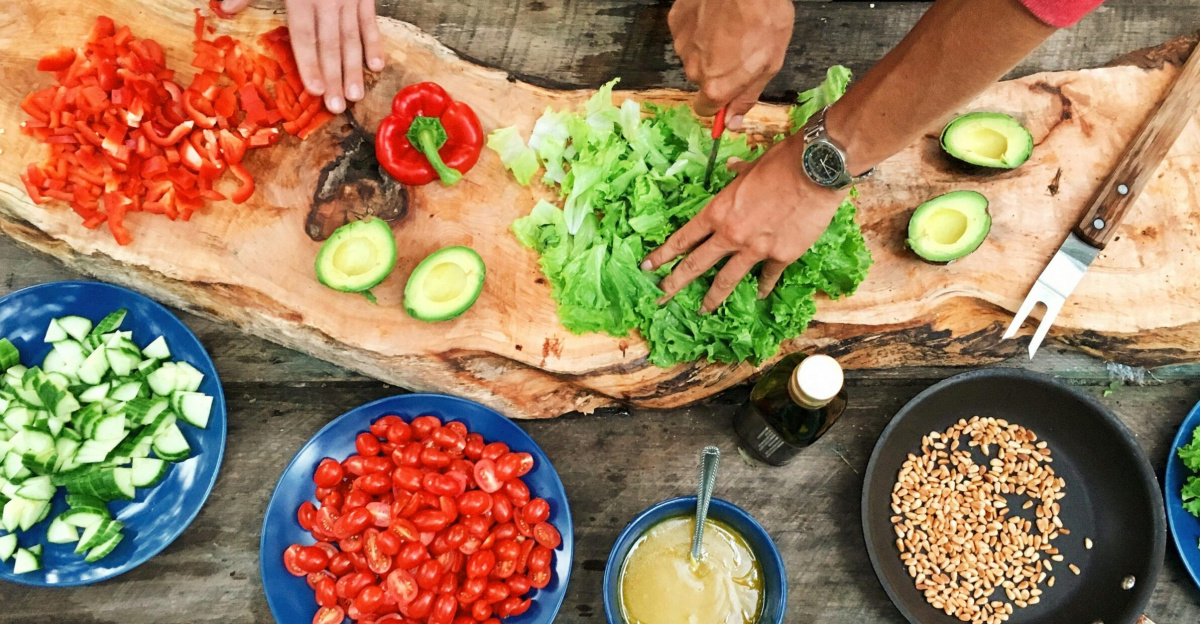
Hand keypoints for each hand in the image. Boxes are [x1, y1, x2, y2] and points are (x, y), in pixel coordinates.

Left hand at [220, 0, 383, 113]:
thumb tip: (223, 9)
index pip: (305, 35)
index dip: (309, 63)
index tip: (313, 90)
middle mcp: (327, 0)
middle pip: (330, 44)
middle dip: (334, 77)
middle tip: (337, 106)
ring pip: (352, 38)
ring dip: (355, 69)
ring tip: (355, 95)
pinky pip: (370, 22)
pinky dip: (374, 43)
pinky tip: (376, 65)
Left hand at [641, 137, 845, 313]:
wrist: (816, 170)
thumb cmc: (781, 162)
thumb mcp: (751, 166)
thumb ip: (737, 175)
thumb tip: (731, 169)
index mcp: (718, 212)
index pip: (683, 239)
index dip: (663, 255)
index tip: (648, 267)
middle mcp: (731, 235)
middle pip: (696, 264)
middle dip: (675, 282)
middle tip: (661, 296)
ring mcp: (755, 249)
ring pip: (726, 279)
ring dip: (712, 297)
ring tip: (703, 310)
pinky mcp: (781, 256)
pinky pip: (767, 276)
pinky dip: (763, 286)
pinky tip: (758, 295)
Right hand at [668, 0, 792, 128]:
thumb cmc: (764, 19)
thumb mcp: (769, 64)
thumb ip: (747, 96)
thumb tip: (732, 123)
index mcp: (716, 86)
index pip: (705, 109)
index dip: (719, 102)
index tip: (730, 91)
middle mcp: (693, 70)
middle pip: (701, 80)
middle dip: (716, 70)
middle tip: (739, 49)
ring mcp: (682, 44)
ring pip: (693, 55)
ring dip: (708, 47)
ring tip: (729, 27)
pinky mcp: (676, 21)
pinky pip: (687, 33)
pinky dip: (699, 28)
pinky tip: (715, 15)